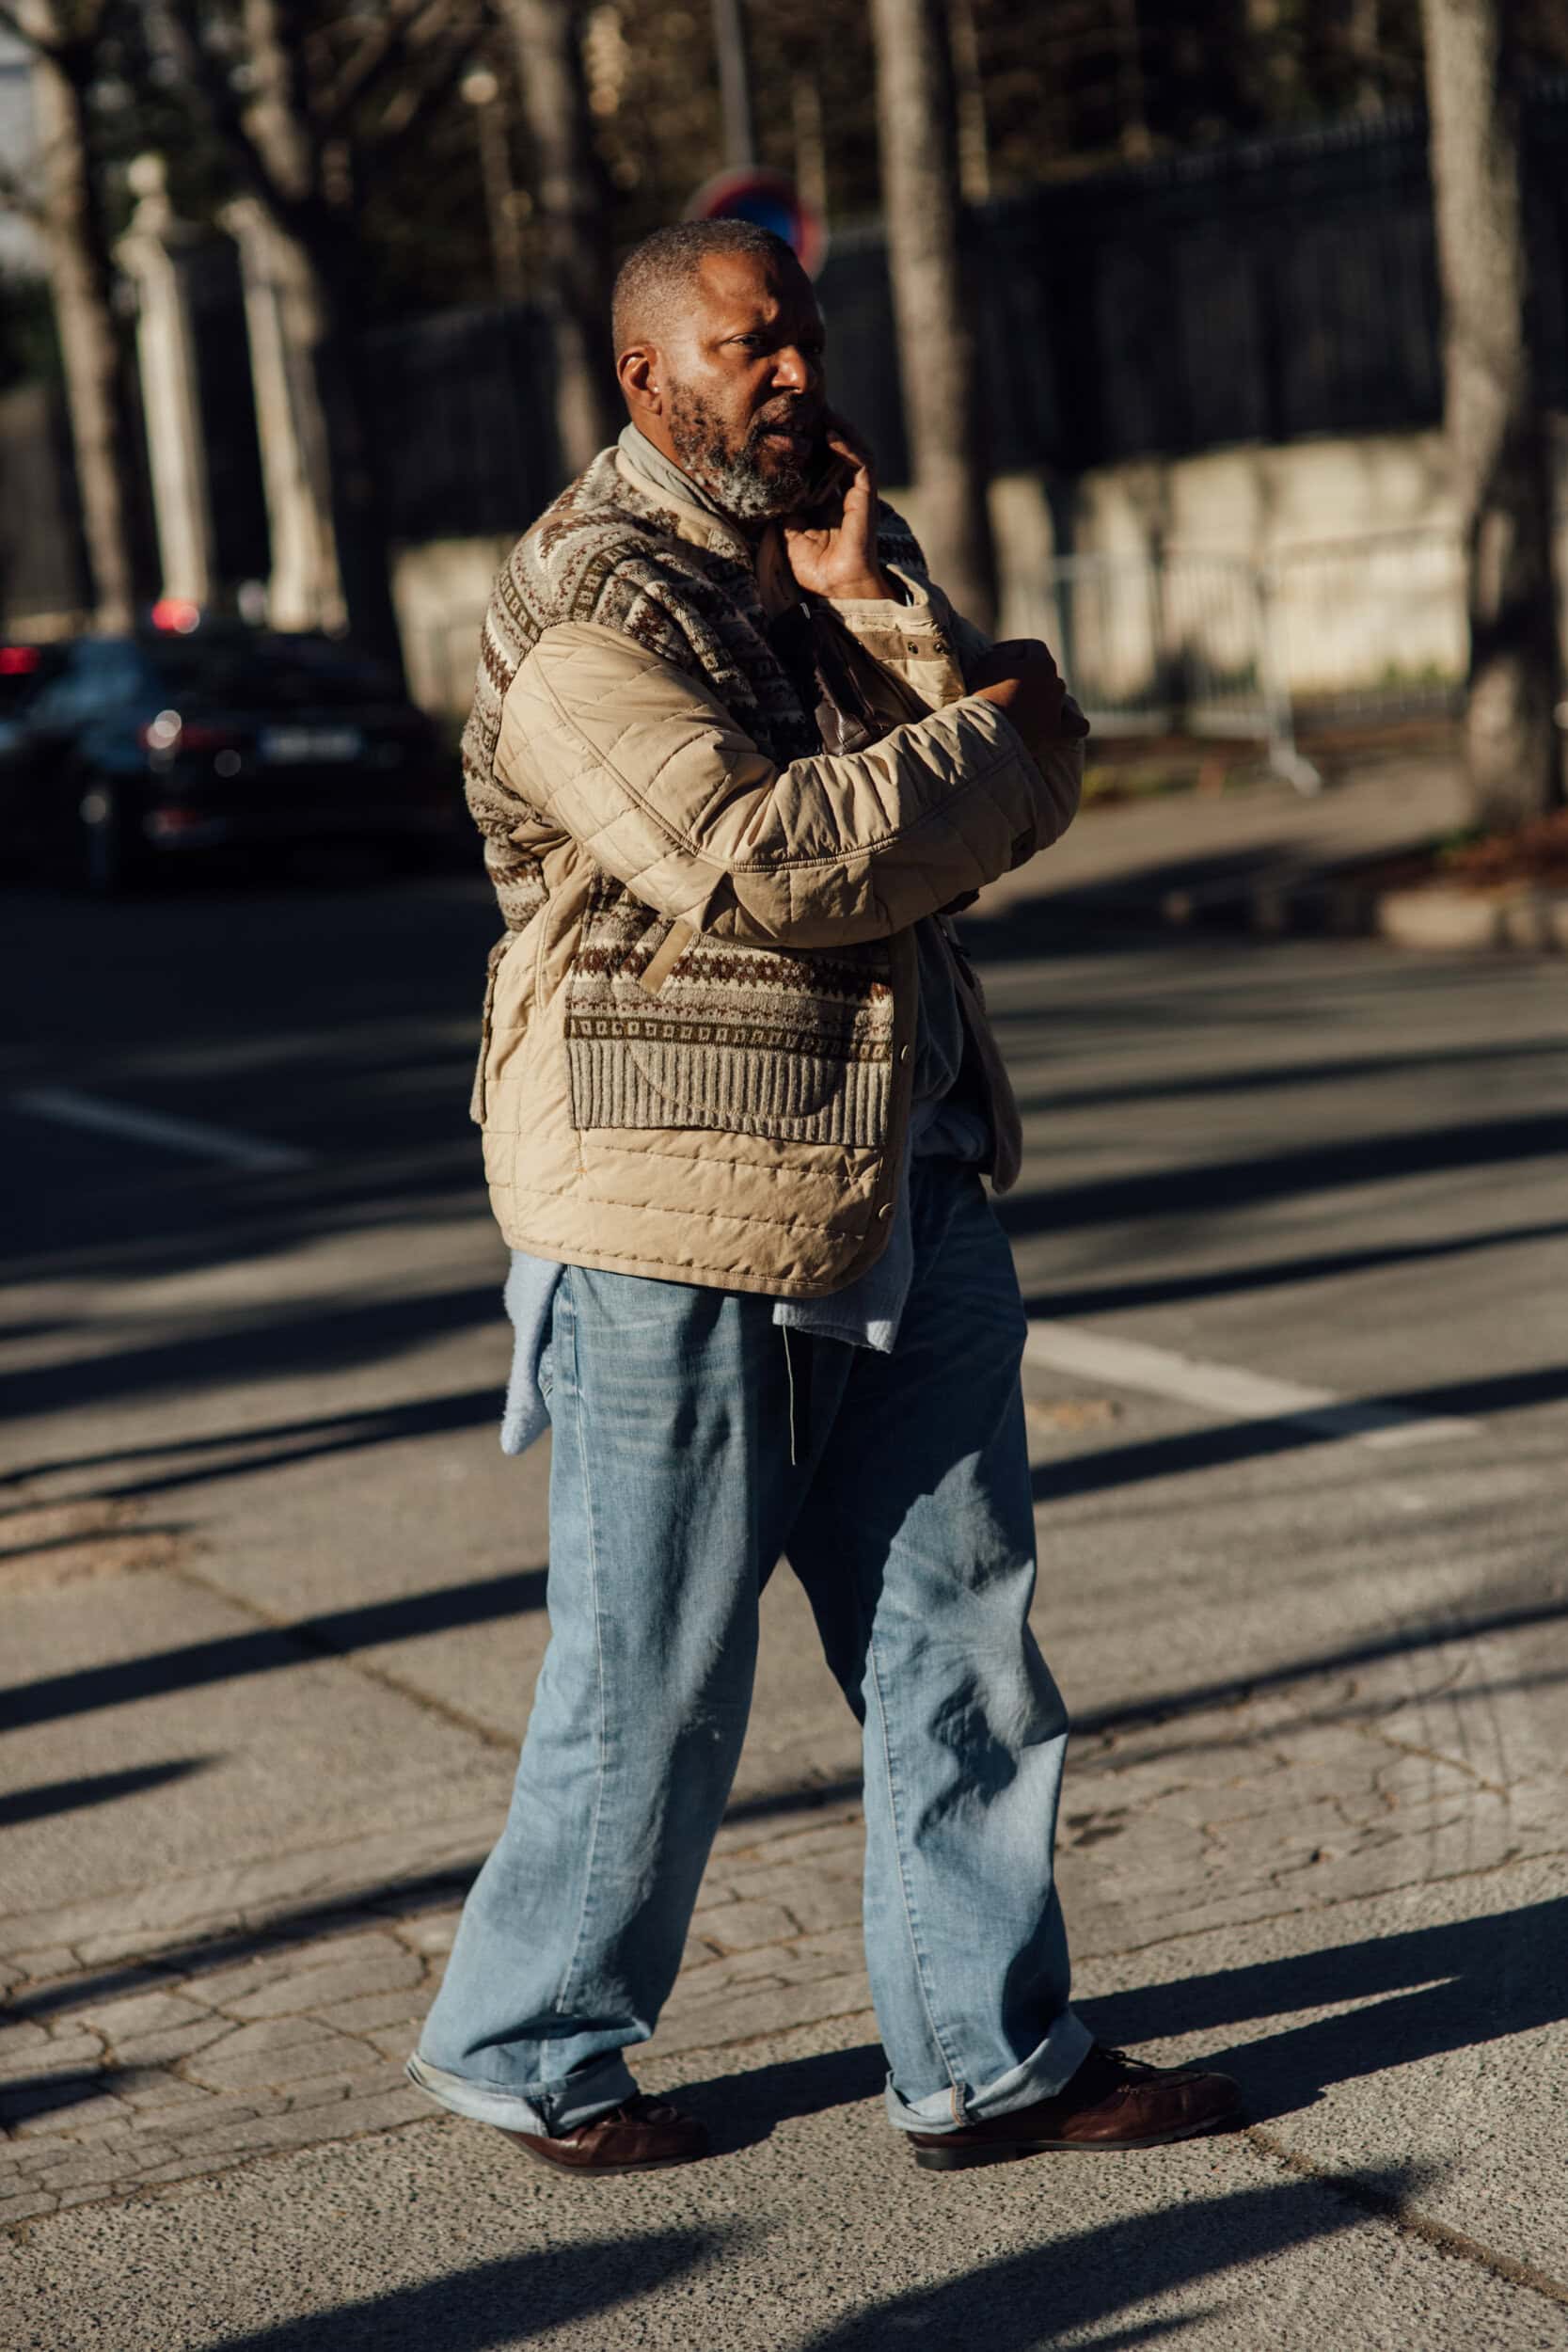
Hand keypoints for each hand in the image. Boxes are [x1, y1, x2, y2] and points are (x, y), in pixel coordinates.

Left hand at [783, 414, 892, 603]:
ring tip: (821, 408)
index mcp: (825, 499)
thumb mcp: (786, 532)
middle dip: (823, 425)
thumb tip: (765, 485)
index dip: (808, 440)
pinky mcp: (866, 497)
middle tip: (804, 404)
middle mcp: (842, 492)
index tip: (790, 420)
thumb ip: (781, 507)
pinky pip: (862, 463)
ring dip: (839, 427)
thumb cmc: (813, 568)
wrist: (835, 590)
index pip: (818, 460)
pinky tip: (832, 432)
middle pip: (837, 449)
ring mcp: (856, 494)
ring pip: (853, 449)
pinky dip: (848, 445)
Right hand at [970, 640, 1087, 759]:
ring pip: (1058, 696)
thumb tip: (1015, 657)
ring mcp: (1058, 711)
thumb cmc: (982, 696)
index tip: (997, 661)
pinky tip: (1059, 722)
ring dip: (1044, 697)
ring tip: (1023, 707)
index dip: (1013, 651)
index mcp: (1043, 664)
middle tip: (1004, 686)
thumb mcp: (988, 662)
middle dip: (1028, 675)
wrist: (983, 736)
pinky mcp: (1057, 735)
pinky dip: (1069, 722)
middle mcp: (1057, 685)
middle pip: (1045, 672)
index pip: (1032, 648)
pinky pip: (1078, 726)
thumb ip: (1005, 652)